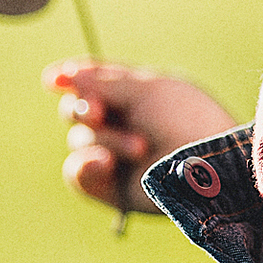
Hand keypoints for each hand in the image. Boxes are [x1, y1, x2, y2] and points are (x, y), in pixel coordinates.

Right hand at [42, 61, 236, 211]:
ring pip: (80, 139)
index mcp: (138, 93)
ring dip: (106, 138)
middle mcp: (125, 122)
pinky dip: (85, 165)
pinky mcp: (109, 187)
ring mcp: (116, 155)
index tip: (54, 80)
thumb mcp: (146, 90)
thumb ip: (102, 82)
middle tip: (97, 112)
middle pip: (77, 108)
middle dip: (82, 107)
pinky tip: (105, 163)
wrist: (207, 168)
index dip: (72, 77)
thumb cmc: (185, 121)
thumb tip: (64, 76)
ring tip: (140, 147)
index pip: (95, 79)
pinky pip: (75, 171)